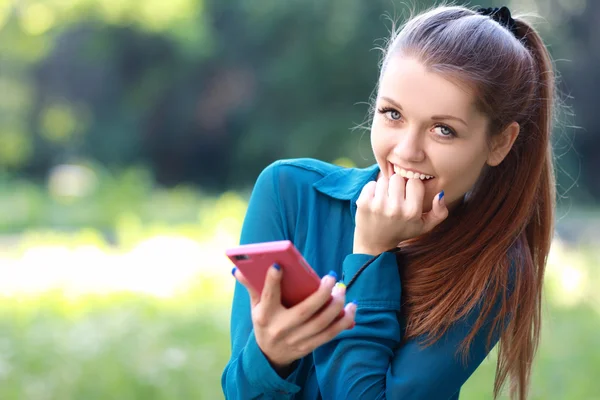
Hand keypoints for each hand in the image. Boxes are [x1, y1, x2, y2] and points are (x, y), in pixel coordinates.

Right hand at [232, 265, 356, 373]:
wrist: (268, 356)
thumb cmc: (264, 321)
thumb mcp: (255, 305)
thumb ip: (252, 286)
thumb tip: (239, 268)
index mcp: (264, 315)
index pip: (268, 296)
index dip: (272, 281)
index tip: (279, 265)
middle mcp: (280, 329)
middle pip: (304, 311)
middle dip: (321, 293)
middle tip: (331, 277)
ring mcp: (296, 340)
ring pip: (321, 323)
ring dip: (336, 306)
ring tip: (342, 289)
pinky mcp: (309, 347)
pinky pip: (330, 334)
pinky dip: (343, 321)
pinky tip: (351, 307)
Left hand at [353, 174, 447, 254]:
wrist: (375, 242)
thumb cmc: (402, 230)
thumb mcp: (425, 226)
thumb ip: (440, 212)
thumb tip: (440, 194)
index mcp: (412, 212)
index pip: (415, 182)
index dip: (411, 187)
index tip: (408, 196)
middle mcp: (395, 208)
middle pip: (398, 178)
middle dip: (397, 185)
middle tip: (395, 198)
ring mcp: (378, 205)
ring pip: (384, 179)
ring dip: (384, 187)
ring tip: (385, 200)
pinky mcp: (363, 203)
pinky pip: (371, 184)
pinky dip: (372, 190)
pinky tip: (375, 201)